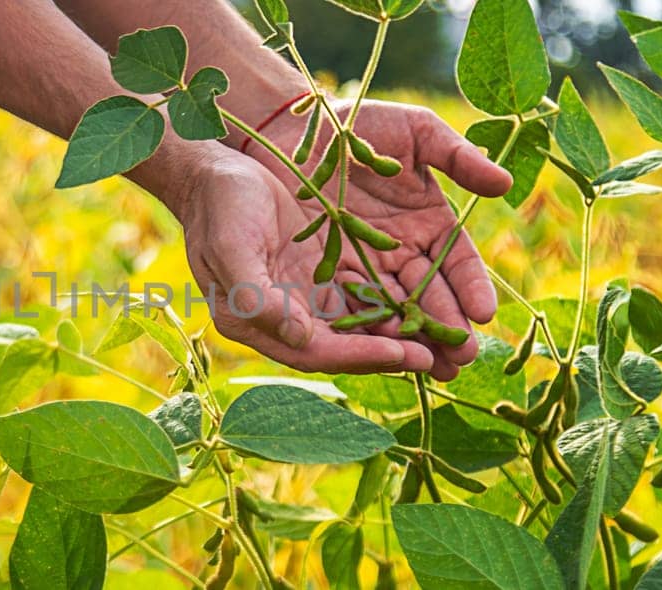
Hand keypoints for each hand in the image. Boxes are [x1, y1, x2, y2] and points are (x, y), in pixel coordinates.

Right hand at [174, 149, 433, 374]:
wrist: (215, 171)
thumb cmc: (218, 207)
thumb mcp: (231, 247)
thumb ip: (259, 295)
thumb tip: (298, 336)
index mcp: (253, 322)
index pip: (315, 350)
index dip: (361, 355)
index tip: (405, 353)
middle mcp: (282, 318)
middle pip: (344, 347)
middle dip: (393, 353)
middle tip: (442, 359)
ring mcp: (303, 296)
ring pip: (359, 324)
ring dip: (400, 333)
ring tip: (447, 339)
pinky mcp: (320, 272)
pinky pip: (362, 294)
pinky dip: (392, 301)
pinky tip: (428, 302)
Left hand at [231, 98, 512, 378]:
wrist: (293, 127)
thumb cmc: (360, 123)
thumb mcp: (416, 133)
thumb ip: (458, 158)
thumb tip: (505, 185)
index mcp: (430, 222)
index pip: (458, 263)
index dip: (471, 288)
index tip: (483, 313)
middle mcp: (402, 251)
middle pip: (429, 296)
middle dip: (448, 327)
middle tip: (463, 358)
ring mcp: (365, 264)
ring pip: (394, 308)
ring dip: (412, 338)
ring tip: (432, 367)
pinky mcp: (328, 272)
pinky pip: (351, 303)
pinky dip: (367, 327)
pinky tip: (382, 350)